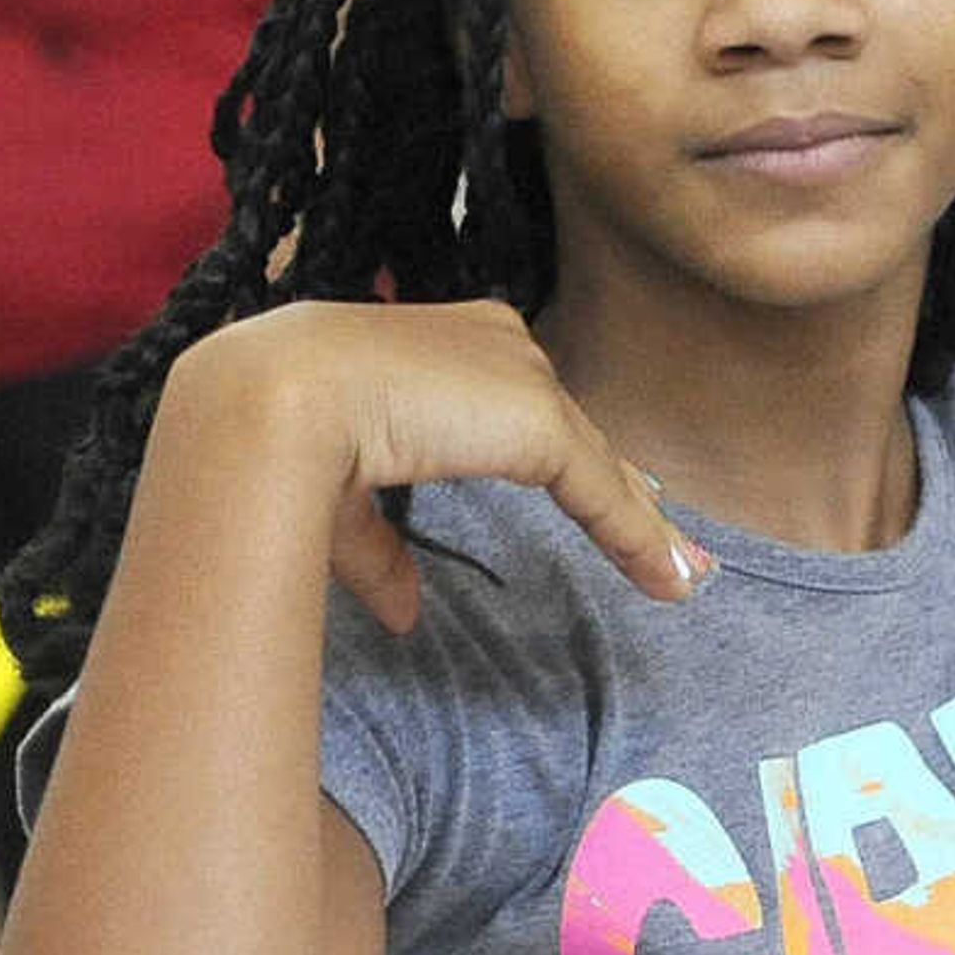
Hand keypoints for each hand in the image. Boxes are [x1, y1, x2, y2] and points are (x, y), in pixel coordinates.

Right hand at [184, 301, 709, 633]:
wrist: (272, 404)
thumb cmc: (281, 439)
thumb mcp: (338, 498)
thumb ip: (381, 548)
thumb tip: (405, 614)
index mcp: (432, 342)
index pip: (510, 403)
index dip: (553, 455)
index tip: (593, 494)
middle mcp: (487, 340)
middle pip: (564, 426)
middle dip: (611, 482)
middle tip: (656, 536)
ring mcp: (517, 376)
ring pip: (591, 456)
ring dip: (635, 517)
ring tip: (682, 569)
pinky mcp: (539, 419)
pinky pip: (601, 488)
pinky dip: (639, 536)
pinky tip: (674, 579)